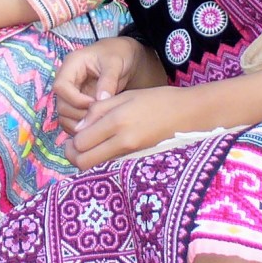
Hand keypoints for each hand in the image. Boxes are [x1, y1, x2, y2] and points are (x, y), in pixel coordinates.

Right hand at [53, 37, 146, 133]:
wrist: (125, 56)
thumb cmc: (118, 54)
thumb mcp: (115, 63)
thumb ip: (107, 80)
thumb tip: (100, 100)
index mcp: (71, 65)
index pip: (61, 86)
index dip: (75, 99)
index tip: (94, 104)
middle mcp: (67, 80)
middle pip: (61, 104)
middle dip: (79, 115)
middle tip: (99, 118)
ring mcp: (71, 93)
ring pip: (65, 115)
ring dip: (79, 124)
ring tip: (99, 124)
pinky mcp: (78, 104)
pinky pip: (72, 120)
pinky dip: (81, 127)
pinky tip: (96, 128)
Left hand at [64, 85, 193, 170]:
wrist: (189, 114)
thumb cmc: (158, 100)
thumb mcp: (126, 96)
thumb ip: (99, 110)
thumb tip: (77, 129)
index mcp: (117, 120)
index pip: (81, 141)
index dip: (71, 141)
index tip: (74, 134)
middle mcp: (122, 140)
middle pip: (84, 161)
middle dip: (73, 156)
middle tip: (72, 147)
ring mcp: (131, 152)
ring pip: (96, 166)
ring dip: (87, 159)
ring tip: (89, 146)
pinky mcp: (138, 158)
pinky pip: (111, 164)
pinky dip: (102, 159)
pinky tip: (106, 148)